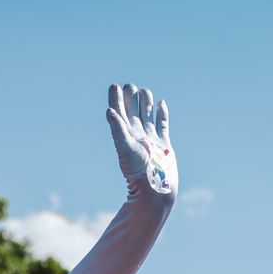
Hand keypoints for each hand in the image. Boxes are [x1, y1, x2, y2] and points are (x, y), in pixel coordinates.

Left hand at [106, 83, 177, 201]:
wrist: (154, 187)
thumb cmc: (138, 170)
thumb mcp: (125, 148)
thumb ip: (117, 129)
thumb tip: (109, 111)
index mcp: (126, 135)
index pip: (118, 113)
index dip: (116, 99)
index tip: (115, 86)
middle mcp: (137, 135)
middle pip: (132, 111)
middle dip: (131, 97)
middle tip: (130, 86)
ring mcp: (150, 138)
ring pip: (147, 115)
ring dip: (145, 102)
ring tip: (144, 92)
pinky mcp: (163, 143)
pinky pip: (161, 124)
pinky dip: (161, 113)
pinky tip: (160, 104)